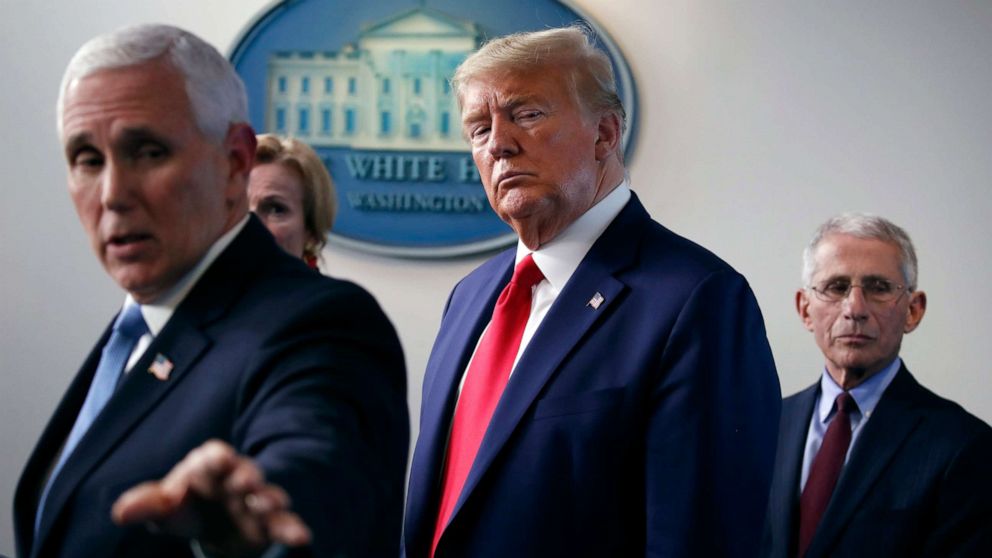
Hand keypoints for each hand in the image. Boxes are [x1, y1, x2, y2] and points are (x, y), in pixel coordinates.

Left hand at [112, 440, 310, 554]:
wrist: (215, 527)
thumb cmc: (187, 508)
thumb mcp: (166, 508)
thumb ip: (148, 505)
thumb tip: (120, 512)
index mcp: (209, 467)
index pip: (212, 457)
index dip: (216, 458)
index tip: (220, 460)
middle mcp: (237, 479)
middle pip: (244, 473)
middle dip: (246, 476)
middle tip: (246, 482)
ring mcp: (256, 502)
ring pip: (267, 496)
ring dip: (270, 498)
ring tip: (271, 503)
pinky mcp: (269, 525)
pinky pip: (283, 524)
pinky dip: (292, 528)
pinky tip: (302, 536)